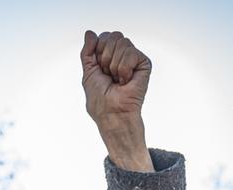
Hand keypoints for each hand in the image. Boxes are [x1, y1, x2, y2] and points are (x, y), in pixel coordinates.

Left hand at [80, 30, 152, 171]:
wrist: (111, 113)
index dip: (98, 52)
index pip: (104, 37)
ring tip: (118, 80)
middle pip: (113, 36)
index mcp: (110, 56)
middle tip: (109, 76)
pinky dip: (124, 69)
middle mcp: (124, 55)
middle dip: (105, 57)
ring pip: (122, 43)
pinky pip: (131, 52)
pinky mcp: (144, 64)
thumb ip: (88, 51)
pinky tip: (126, 81)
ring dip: (114, 65)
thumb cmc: (100, 99)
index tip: (100, 70)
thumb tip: (90, 32)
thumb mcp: (88, 72)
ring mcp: (135, 59)